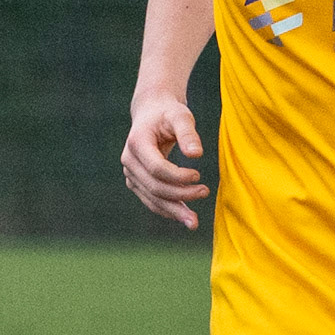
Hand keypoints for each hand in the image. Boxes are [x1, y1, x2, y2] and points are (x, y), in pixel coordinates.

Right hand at [122, 96, 208, 229]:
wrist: (152, 114)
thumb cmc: (168, 113)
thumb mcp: (181, 115)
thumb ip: (188, 133)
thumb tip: (197, 154)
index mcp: (137, 142)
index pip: (156, 168)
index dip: (177, 176)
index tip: (198, 174)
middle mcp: (129, 160)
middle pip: (154, 186)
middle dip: (180, 195)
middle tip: (205, 192)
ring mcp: (130, 173)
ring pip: (152, 199)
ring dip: (174, 211)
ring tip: (194, 221)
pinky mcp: (136, 182)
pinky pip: (151, 201)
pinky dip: (168, 210)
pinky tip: (184, 216)